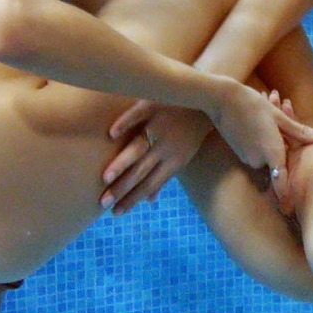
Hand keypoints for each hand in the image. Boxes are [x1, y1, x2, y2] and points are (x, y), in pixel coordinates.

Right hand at [101, 100, 211, 214]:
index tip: (114, 213)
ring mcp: (160, 126)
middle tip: (102, 203)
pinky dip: (125, 123)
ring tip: (106, 177)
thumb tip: (150, 201)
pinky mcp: (155, 105)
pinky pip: (138, 114)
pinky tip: (111, 134)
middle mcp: (166, 147)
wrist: (209, 99)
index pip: (150, 185)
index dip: (132, 200)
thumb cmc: (192, 131)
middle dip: (122, 189)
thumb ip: (165, 177)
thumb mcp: (184, 156)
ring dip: (123, 162)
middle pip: (141, 172)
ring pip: (138, 147)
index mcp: (174, 161)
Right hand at [211, 78, 312, 200]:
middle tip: (283, 103)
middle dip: (283, 139)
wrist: (221, 99)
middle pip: (278, 157)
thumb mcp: (279, 117)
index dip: (286, 195)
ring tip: (268, 103)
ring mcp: (247, 158)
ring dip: (271, 137)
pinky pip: (256, 150)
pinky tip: (254, 116)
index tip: (290, 209)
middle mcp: (259, 160)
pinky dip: (259, 138)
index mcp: (272, 152)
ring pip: (267, 153)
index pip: (281, 180)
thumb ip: (303, 132)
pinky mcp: (239, 153)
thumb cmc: (252, 104)